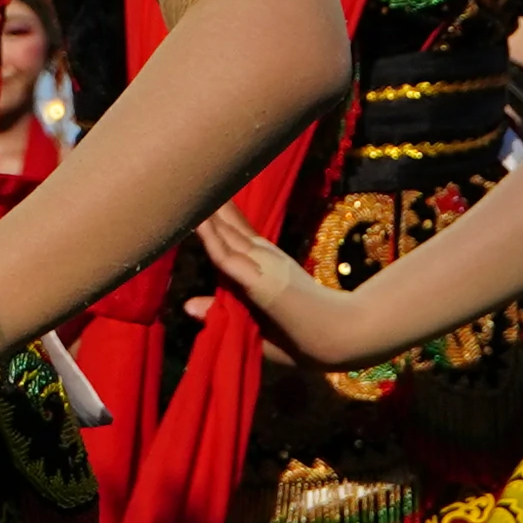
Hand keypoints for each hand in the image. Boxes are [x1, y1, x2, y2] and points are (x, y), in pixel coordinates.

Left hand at [192, 207, 383, 370]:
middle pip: (230, 229)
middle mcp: (263, 258)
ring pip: (226, 236)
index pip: (238, 236)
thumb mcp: (253, 323)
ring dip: (208, 216)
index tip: (200, 203)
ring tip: (190, 189)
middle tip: (191, 182)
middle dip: (211, 210)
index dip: (219, 220)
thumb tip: (187, 305)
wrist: (335, 339)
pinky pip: (226, 257)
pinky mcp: (257, 279)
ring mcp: (261, 264)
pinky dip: (210, 239)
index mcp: (267, 265)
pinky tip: (197, 221)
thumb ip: (221, 311)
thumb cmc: (300, 338)